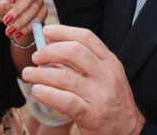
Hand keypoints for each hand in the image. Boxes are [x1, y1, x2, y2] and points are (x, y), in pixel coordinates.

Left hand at [0, 0, 46, 45]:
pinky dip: (27, 28)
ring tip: (9, 30)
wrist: (15, 24)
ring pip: (34, 8)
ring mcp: (40, 0)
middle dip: (18, 9)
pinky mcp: (44, 12)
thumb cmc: (6, 11)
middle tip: (7, 20)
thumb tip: (7, 6)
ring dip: (21, 21)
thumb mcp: (1, 9)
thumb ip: (2, 6)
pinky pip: (39, 19)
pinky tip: (18, 33)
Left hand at [21, 25, 144, 134]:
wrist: (128, 131)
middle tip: (36, 57)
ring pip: (65, 76)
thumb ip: (85, 63)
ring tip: (28, 74)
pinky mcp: (92, 116)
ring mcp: (100, 96)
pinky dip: (47, 94)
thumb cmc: (112, 102)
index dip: (64, 31)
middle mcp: (107, 76)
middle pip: (74, 52)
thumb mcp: (106, 76)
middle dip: (49, 51)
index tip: (47, 31)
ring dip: (41, 73)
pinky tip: (37, 91)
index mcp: (110, 62)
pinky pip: (65, 101)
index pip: (86, 38)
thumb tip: (51, 51)